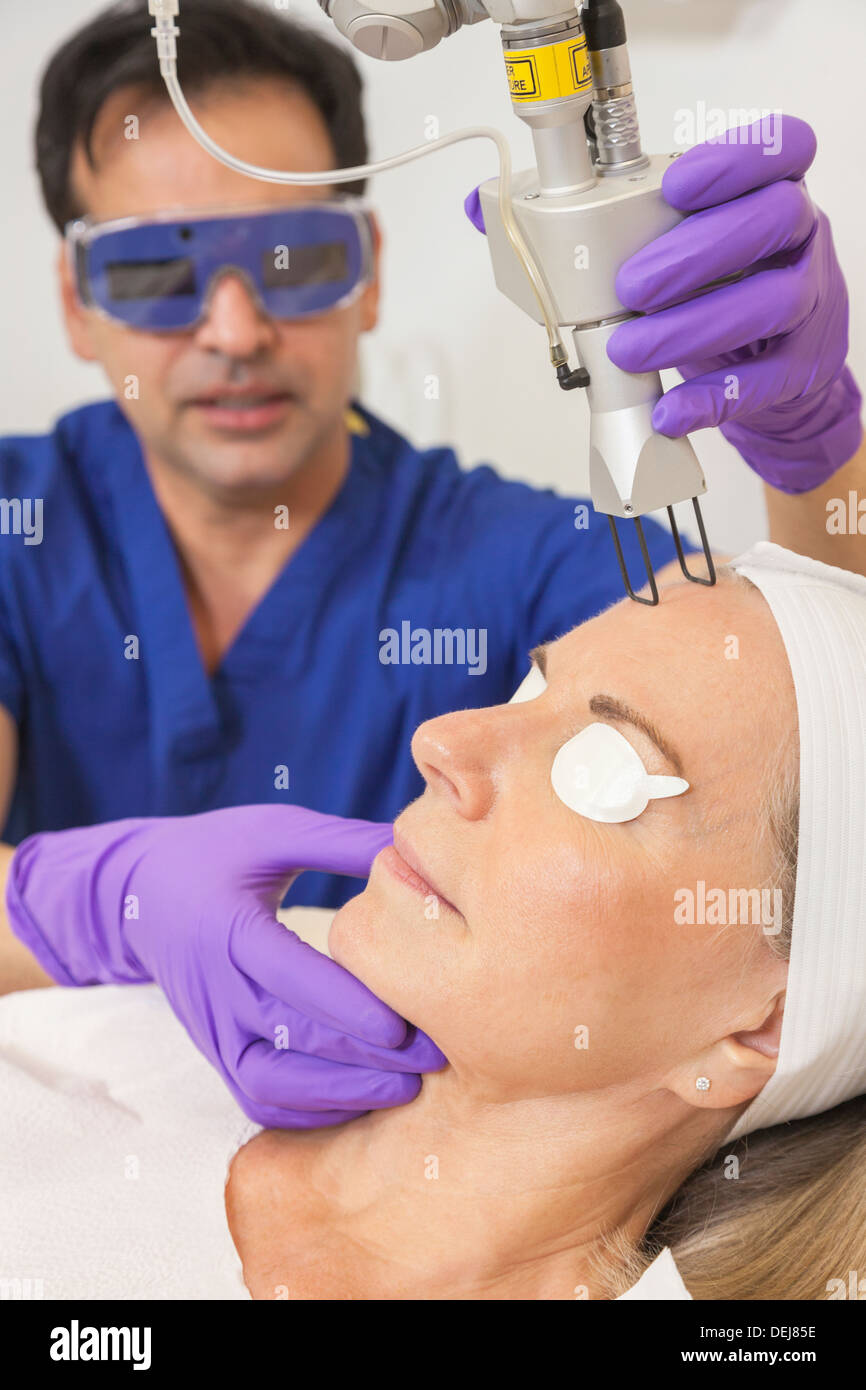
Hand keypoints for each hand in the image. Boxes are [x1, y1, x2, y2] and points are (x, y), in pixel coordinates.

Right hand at [6, 805, 445, 1127]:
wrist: (139, 895)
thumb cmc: (216, 854)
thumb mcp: (273, 831)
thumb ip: (339, 842)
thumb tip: (410, 847)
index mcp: (230, 928)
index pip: (288, 977)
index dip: (345, 1007)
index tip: (402, 1027)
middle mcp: (216, 988)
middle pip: (289, 1039)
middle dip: (363, 1056)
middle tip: (432, 1057)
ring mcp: (212, 1029)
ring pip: (271, 1083)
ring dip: (339, 1092)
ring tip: (404, 1087)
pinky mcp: (216, 1052)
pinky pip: (259, 1098)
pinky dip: (309, 1109)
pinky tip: (363, 1099)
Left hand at [463, 116, 862, 494]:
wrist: (768, 363)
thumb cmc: (706, 288)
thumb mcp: (656, 244)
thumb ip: (577, 225)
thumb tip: (481, 209)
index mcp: (762, 189)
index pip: (774, 151)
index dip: (731, 160)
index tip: (675, 183)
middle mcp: (794, 235)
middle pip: (769, 221)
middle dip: (693, 252)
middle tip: (630, 286)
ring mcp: (807, 299)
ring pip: (769, 301)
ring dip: (692, 327)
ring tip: (633, 348)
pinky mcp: (802, 364)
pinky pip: (764, 380)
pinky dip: (712, 397)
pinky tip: (669, 410)